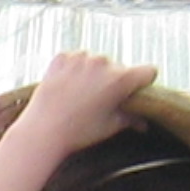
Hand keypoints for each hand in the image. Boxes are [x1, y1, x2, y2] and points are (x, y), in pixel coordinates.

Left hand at [5, 51, 156, 159]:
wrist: (41, 131)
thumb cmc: (77, 132)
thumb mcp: (110, 126)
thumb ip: (131, 118)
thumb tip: (143, 121)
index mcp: (121, 79)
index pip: (148, 71)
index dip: (143, 83)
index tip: (134, 91)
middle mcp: (103, 63)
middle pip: (119, 68)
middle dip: (114, 81)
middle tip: (100, 100)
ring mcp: (81, 58)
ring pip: (96, 62)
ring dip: (93, 73)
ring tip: (80, 94)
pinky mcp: (61, 58)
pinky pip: (75, 58)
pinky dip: (73, 68)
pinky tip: (67, 85)